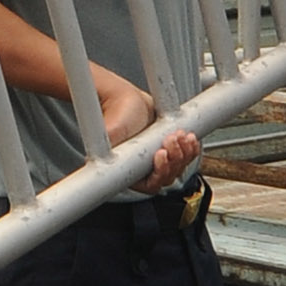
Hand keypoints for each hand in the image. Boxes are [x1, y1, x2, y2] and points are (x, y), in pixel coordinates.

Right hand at [94, 69, 201, 194]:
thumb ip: (103, 147)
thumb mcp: (111, 132)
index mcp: (129, 174)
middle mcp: (144, 172)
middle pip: (167, 176)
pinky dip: (191, 149)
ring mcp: (158, 162)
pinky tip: (190, 138)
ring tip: (179, 134)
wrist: (126, 100)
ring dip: (184, 152)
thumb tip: (94, 159)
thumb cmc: (117, 115)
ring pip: (178, 167)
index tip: (160, 153)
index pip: (151, 185)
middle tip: (170, 138)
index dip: (160, 172)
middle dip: (174, 158)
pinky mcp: (170, 152)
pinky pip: (186, 158)